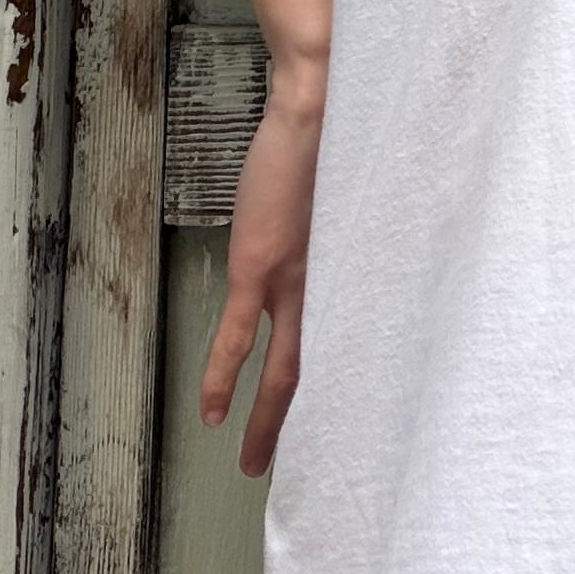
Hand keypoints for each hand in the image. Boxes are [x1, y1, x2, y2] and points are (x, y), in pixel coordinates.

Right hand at [201, 58, 324, 475]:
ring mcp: (296, 278)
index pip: (357, 343)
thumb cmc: (347, 137)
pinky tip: (212, 413)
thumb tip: (361, 249)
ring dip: (269, 420)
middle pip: (325, 370)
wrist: (324, 101)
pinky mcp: (261, 264)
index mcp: (361, 270)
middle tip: (309, 471)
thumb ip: (358, 233)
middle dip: (313, 423)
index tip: (350, 424)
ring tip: (255, 464)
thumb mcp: (362, 198)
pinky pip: (239, 336)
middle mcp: (335, 283)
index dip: (353, 387)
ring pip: (284, 368)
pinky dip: (223, 376)